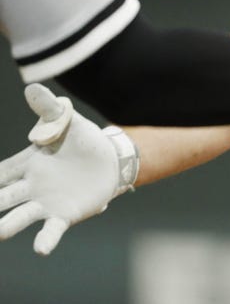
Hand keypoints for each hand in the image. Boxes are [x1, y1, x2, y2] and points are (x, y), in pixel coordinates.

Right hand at [0, 84, 138, 254]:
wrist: (110, 161)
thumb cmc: (81, 140)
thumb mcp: (66, 120)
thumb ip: (48, 109)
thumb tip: (32, 88)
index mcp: (26, 164)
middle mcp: (30, 187)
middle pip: (3, 197)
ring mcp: (45, 203)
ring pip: (20, 216)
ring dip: (8, 225)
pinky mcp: (65, 215)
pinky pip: (51, 229)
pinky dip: (45, 239)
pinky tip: (40, 249)